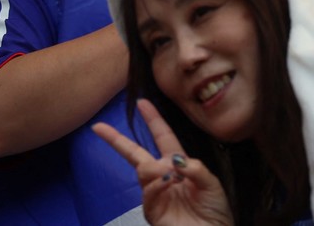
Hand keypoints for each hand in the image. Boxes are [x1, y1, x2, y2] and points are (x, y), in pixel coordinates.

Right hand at [92, 99, 233, 225]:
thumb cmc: (215, 211)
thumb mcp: (211, 183)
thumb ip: (194, 168)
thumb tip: (173, 161)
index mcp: (179, 165)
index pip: (163, 137)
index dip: (153, 120)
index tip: (142, 103)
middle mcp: (163, 177)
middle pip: (135, 154)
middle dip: (117, 140)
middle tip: (99, 127)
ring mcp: (156, 194)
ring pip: (142, 171)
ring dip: (155, 168)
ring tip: (171, 176)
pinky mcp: (152, 211)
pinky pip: (148, 192)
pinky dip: (158, 185)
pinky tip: (169, 183)